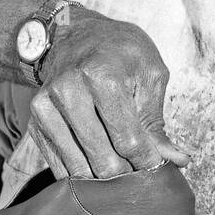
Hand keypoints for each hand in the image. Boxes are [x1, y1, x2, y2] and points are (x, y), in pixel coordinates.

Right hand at [27, 5, 189, 178]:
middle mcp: (68, 91)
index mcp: (102, 75)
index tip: (156, 166)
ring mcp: (46, 108)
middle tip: (140, 170)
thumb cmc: (118, 52)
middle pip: (103, 160)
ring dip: (104, 178)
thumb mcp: (149, 75)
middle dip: (127, 172)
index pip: (128, 139)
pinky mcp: (35, 122)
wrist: (73, 35)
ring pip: (80, 169)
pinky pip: (60, 167)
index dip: (147, 160)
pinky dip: (82, 174)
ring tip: (121, 167)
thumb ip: (157, 122)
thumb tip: (178, 160)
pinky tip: (97, 164)